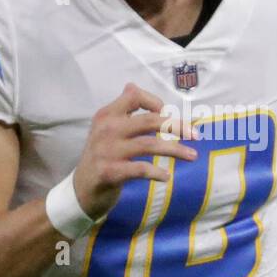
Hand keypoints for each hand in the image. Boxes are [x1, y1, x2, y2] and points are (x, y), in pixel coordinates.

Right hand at [73, 83, 199, 219]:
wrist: (80, 190)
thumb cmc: (100, 157)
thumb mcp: (105, 129)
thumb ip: (122, 110)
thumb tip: (132, 85)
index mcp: (107, 115)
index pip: (134, 96)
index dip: (155, 101)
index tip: (169, 113)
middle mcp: (107, 129)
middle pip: (150, 120)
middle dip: (177, 126)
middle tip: (196, 135)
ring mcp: (107, 150)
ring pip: (150, 145)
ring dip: (176, 150)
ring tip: (192, 156)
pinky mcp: (110, 172)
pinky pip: (140, 169)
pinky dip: (156, 173)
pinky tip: (167, 177)